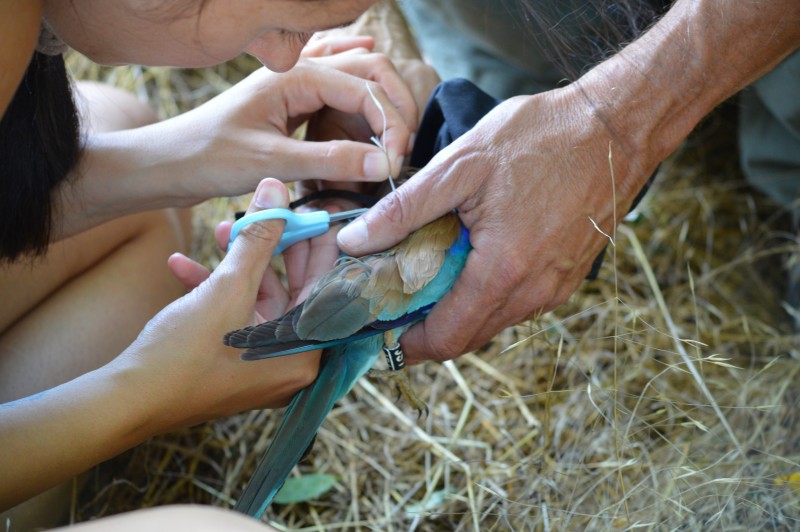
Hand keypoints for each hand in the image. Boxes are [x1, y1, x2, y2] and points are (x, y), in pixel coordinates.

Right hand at [118, 178, 339, 431]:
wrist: (127, 399)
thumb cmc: (184, 353)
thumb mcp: (227, 288)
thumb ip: (258, 238)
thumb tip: (276, 192)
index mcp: (305, 355)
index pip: (326, 289)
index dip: (318, 244)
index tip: (312, 212)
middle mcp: (289, 364)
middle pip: (293, 291)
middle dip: (274, 248)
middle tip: (272, 213)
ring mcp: (260, 366)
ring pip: (259, 300)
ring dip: (238, 264)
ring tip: (221, 229)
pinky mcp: (231, 362)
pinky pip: (234, 317)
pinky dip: (213, 291)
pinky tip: (180, 264)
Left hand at [152, 49, 418, 203]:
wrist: (165, 165)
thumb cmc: (205, 158)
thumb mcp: (269, 162)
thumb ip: (329, 160)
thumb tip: (384, 163)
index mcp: (294, 76)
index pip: (365, 87)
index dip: (390, 122)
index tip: (397, 161)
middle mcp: (298, 71)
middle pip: (370, 70)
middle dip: (395, 107)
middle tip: (405, 149)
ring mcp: (295, 86)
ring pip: (357, 80)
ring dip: (381, 106)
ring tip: (394, 144)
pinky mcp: (291, 106)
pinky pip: (337, 96)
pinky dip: (360, 106)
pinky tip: (368, 123)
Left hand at [336, 84, 657, 362]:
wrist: (616, 127)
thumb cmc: (540, 137)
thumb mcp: (460, 165)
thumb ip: (403, 210)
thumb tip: (353, 241)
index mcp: (502, 270)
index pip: (446, 338)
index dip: (407, 344)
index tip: (379, 327)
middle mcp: (533, 292)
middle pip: (468, 338)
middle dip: (427, 328)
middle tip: (396, 299)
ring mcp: (556, 288)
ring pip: (493, 322)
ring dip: (457, 310)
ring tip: (428, 275)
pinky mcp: (567, 277)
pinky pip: (518, 304)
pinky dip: (487, 295)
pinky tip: (471, 261)